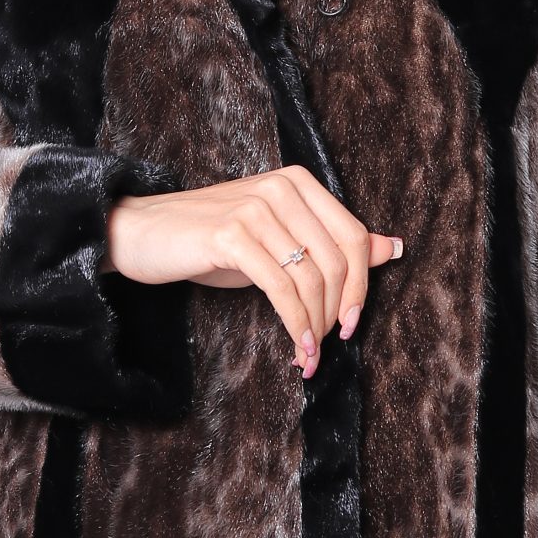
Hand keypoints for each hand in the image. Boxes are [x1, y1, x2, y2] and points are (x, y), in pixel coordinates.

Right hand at [104, 164, 402, 379]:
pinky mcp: (230, 235)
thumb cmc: (212, 240)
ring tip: (308, 355)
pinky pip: (279, 288)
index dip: (361, 285)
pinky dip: (294, 324)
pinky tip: (295, 346)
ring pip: (310, 278)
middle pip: (336, 260)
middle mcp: (281, 188)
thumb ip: (333, 242)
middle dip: (338, 312)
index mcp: (299, 182)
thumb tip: (394, 248)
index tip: (352, 323)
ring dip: (315, 326)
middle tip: (327, 346)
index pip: (352, 236)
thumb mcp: (279, 238)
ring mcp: (255, 208)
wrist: (143, 233)